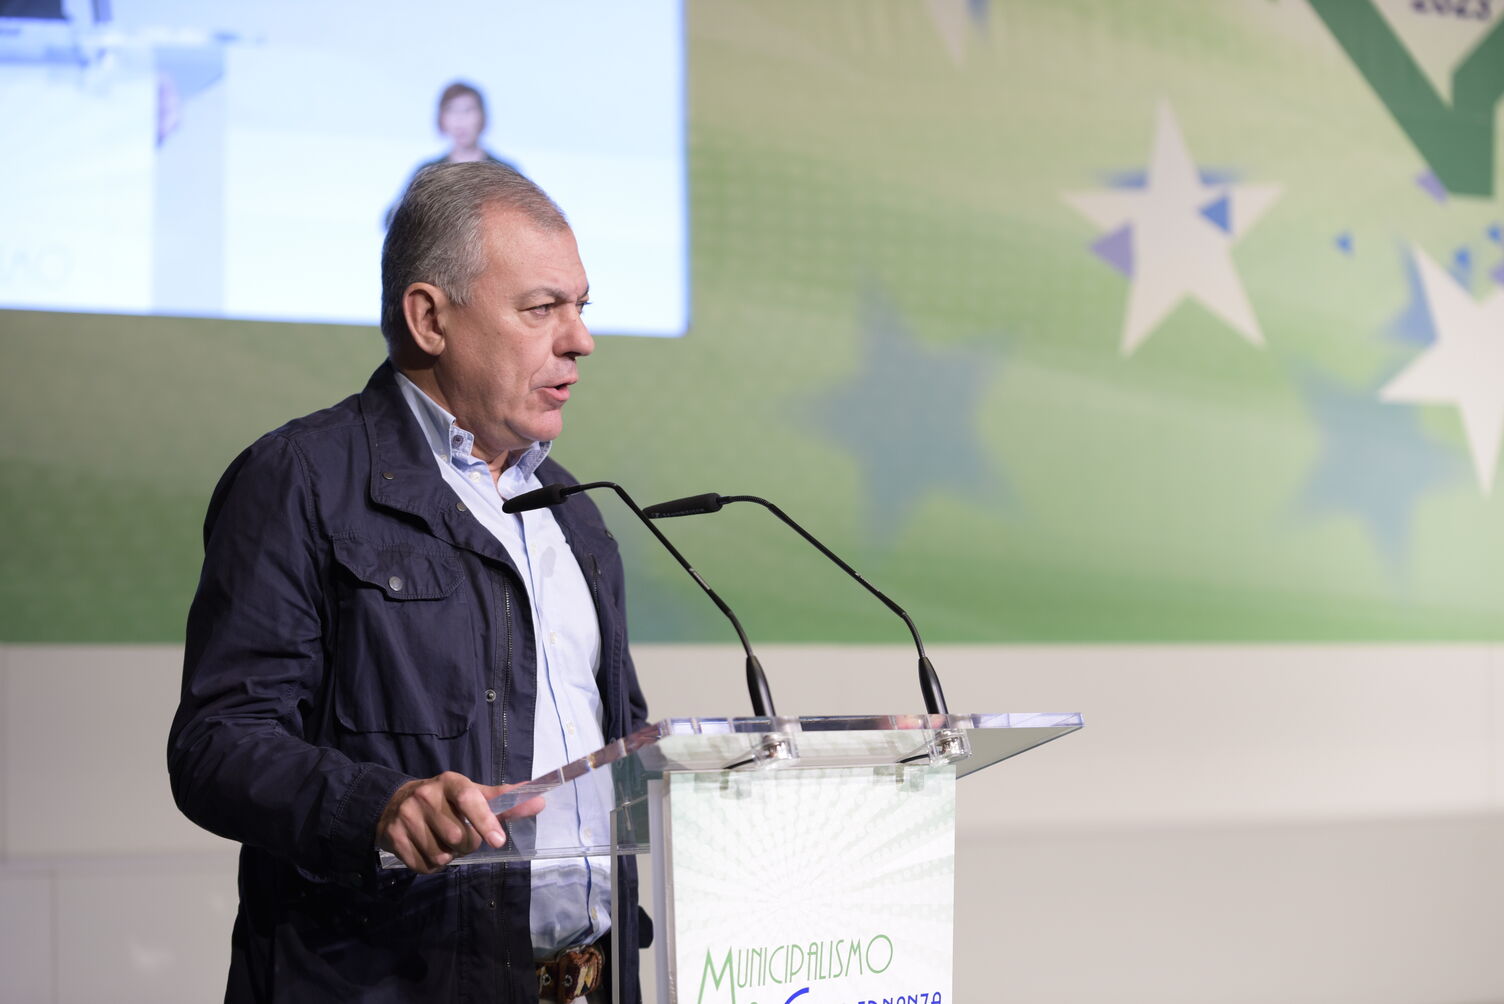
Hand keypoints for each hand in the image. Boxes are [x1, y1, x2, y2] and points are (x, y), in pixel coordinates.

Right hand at [376, 771, 543, 873]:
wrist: (394, 803)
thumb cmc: (444, 800)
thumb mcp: (471, 794)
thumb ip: (504, 801)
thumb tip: (540, 801)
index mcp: (450, 782)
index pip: (469, 798)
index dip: (485, 820)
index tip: (499, 840)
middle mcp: (426, 795)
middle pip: (459, 836)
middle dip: (467, 845)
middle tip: (462, 838)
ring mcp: (407, 816)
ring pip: (442, 854)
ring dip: (449, 857)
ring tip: (444, 843)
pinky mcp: (393, 837)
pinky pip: (424, 866)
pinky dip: (432, 866)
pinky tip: (429, 850)